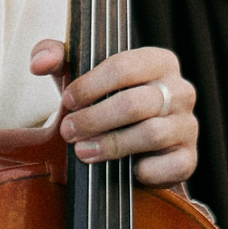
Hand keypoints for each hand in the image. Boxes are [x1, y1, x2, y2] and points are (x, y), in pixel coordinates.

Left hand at [31, 40, 197, 187]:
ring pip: (151, 134)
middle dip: (95, 119)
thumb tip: (38, 62)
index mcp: (158, 61)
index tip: (67, 101)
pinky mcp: (189, 158)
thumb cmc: (105, 102)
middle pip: (135, 103)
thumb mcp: (79, 75)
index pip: (123, 66)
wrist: (130, 146)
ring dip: (111, 145)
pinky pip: (171, 165)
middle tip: (69, 131)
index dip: (90, 86)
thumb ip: (55, 57)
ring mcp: (188, 125)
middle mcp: (180, 90)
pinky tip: (126, 170)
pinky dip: (145, 171)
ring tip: (84, 151)